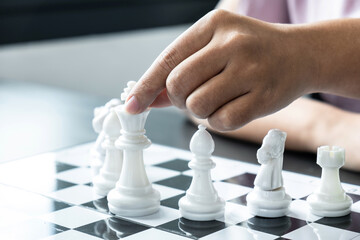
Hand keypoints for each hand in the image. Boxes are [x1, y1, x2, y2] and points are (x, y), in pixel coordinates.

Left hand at [126, 10, 313, 130]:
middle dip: (178, 100)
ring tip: (218, 99)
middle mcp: (232, 43)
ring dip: (200, 111)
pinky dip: (219, 122)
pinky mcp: (264, 97)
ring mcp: (250, 70)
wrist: (302, 54)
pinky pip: (221, 122)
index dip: (146, 86)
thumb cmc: (251, 51)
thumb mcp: (215, 48)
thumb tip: (149, 98)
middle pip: (177, 86)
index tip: (132, 105)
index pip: (167, 60)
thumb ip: (181, 70)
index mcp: (214, 25)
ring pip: (197, 106)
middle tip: (192, 97)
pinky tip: (233, 107)